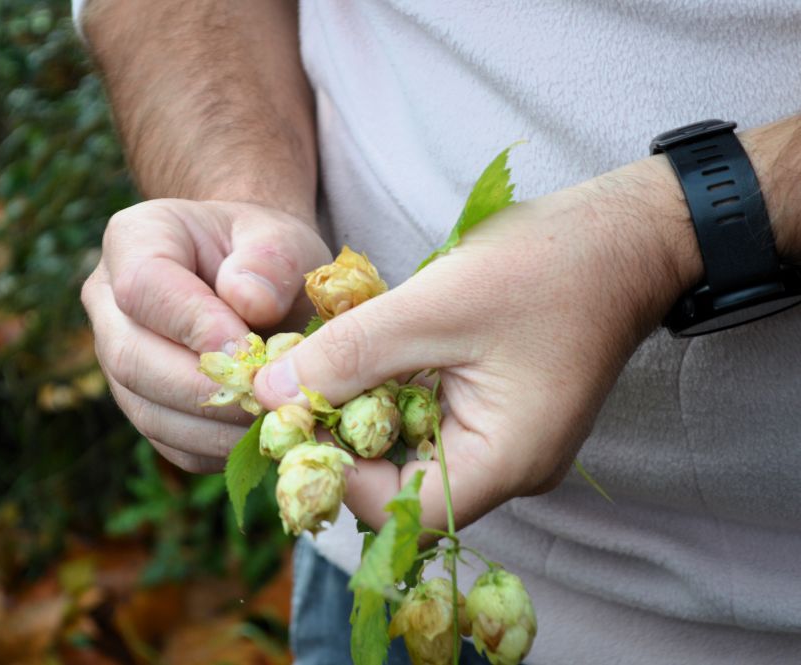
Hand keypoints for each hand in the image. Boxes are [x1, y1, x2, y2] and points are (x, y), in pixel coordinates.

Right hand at [82, 199, 331, 472]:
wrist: (260, 281)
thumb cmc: (268, 253)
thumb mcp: (283, 237)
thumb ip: (272, 259)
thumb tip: (248, 303)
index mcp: (134, 239)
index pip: (143, 287)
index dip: (193, 324)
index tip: (250, 349)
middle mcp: (108, 302)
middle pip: (131, 359)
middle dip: (204, 389)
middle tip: (270, 400)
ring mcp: (119, 360)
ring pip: (148, 411)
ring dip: (215, 428)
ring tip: (276, 422)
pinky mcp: (145, 406)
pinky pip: (172, 443)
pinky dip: (219, 448)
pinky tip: (264, 436)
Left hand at [252, 160, 697, 529]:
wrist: (624, 237)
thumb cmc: (543, 267)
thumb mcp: (432, 306)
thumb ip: (347, 355)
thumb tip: (268, 395)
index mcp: (504, 461)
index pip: (399, 512)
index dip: (338, 473)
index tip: (294, 417)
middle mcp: (509, 469)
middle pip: (403, 489)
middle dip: (345, 442)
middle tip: (300, 390)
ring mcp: (507, 444)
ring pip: (413, 455)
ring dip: (365, 415)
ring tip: (330, 366)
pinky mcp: (499, 416)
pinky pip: (433, 425)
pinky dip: (393, 396)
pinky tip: (371, 357)